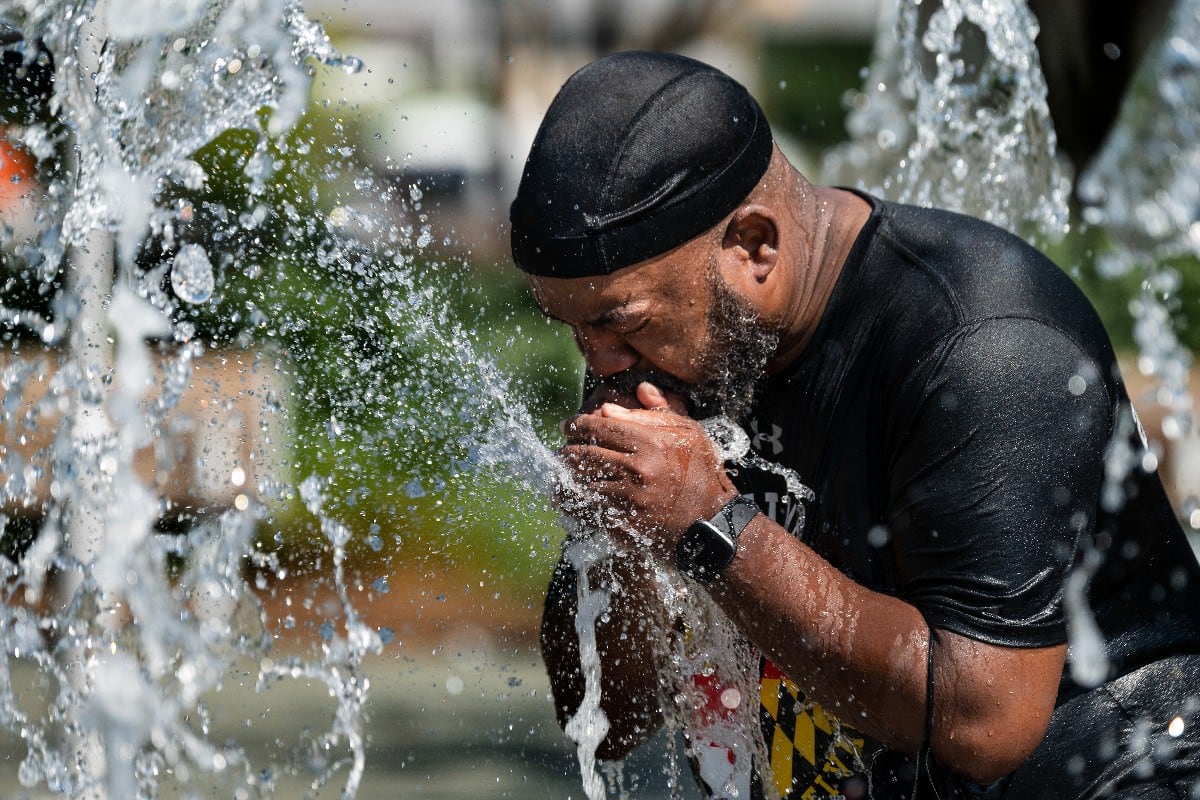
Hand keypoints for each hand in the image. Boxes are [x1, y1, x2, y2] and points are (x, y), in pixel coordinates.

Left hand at [559, 382, 736, 556]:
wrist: (712, 521)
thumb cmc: (701, 473)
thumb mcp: (689, 433)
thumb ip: (655, 412)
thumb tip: (620, 399)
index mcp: (650, 442)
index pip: (599, 427)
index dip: (577, 424)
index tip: (568, 425)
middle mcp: (636, 469)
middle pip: (583, 454)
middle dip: (567, 450)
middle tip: (563, 449)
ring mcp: (628, 499)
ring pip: (579, 483)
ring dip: (565, 477)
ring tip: (561, 473)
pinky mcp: (623, 524)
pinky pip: (586, 511)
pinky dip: (571, 503)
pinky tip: (565, 498)